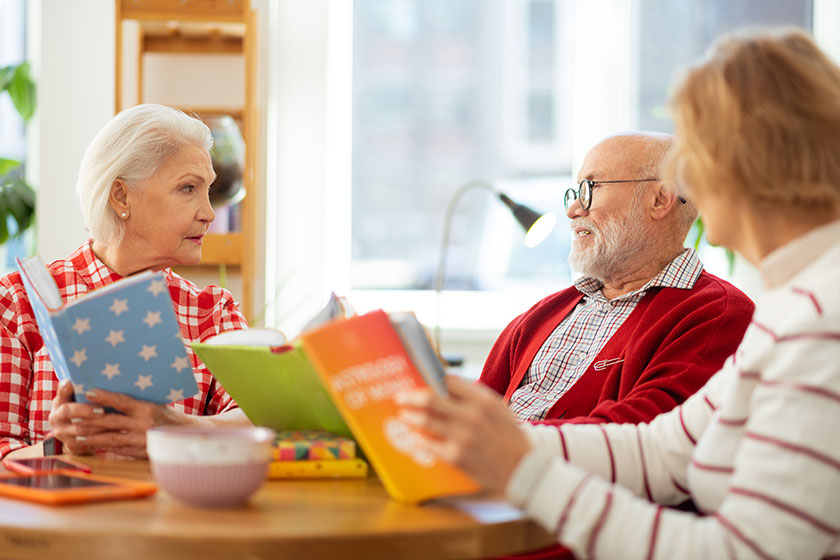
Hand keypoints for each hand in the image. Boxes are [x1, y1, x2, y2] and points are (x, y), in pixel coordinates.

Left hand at [48, 381, 182, 458]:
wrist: (186, 436)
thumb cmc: (169, 417)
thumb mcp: (156, 405)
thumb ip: (136, 404)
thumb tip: (111, 397)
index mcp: (148, 408)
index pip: (122, 401)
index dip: (104, 396)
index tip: (88, 392)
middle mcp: (144, 424)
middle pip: (111, 422)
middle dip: (90, 420)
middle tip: (72, 417)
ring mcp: (141, 440)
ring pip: (111, 438)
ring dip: (91, 436)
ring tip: (76, 434)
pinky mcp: (140, 453)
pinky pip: (118, 450)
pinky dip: (104, 447)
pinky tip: (93, 445)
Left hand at [395, 375, 531, 492]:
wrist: (524, 469)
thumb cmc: (509, 436)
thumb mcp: (499, 408)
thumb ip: (475, 394)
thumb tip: (448, 382)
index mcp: (482, 401)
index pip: (448, 382)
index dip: (430, 380)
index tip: (419, 380)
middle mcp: (471, 416)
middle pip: (430, 399)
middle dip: (411, 397)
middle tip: (400, 397)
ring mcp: (463, 437)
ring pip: (425, 421)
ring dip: (410, 417)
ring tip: (404, 416)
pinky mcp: (456, 457)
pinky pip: (429, 445)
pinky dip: (419, 440)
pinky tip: (415, 438)